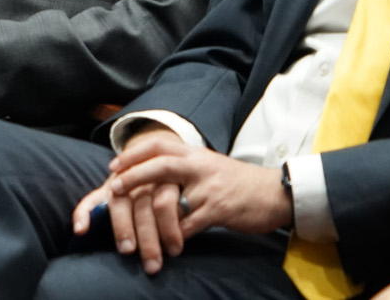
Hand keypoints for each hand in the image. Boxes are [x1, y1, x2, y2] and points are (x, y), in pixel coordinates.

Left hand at [97, 131, 292, 273]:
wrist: (275, 193)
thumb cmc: (236, 183)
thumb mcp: (208, 166)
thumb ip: (182, 168)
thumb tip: (147, 175)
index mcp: (194, 154)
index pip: (158, 145)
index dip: (133, 154)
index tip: (114, 166)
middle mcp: (199, 166)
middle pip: (158, 166)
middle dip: (132, 177)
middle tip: (115, 190)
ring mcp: (208, 188)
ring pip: (168, 201)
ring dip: (151, 220)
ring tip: (141, 232)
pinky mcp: (218, 210)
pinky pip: (187, 225)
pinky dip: (174, 236)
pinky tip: (170, 244)